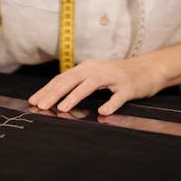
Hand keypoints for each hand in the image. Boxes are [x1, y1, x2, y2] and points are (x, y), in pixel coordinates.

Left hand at [28, 58, 163, 115]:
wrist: (147, 70)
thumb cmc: (116, 77)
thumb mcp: (94, 78)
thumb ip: (77, 85)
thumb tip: (54, 98)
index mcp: (86, 68)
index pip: (62, 78)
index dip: (47, 89)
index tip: (33, 101)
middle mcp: (96, 70)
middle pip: (71, 80)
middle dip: (54, 93)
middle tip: (40, 105)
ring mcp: (112, 77)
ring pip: (90, 85)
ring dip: (74, 96)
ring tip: (61, 108)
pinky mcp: (128, 87)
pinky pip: (118, 96)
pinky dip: (110, 104)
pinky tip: (102, 112)